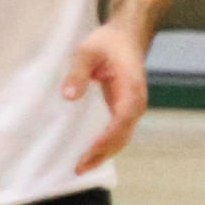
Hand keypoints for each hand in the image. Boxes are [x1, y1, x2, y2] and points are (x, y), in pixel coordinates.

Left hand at [62, 20, 149, 171]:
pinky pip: (117, 133)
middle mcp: (135, 103)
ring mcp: (131, 108)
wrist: (126, 36)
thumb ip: (78, 72)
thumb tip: (69, 96)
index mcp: (131, 89)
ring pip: (121, 138)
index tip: (89, 150)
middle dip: (102, 153)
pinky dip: (105, 146)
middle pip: (122, 136)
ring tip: (82, 167)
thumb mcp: (87, 51)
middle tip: (79, 168)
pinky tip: (89, 153)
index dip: (107, 137)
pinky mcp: (124, 110)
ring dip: (103, 153)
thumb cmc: (107, 43)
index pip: (122, 119)